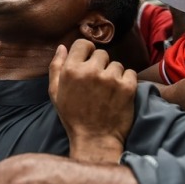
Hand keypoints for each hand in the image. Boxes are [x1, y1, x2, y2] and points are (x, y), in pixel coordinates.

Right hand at [49, 40, 136, 162]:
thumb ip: (56, 67)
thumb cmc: (73, 116)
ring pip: (116, 64)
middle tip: (97, 83)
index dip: (86, 53)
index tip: (88, 63)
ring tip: (107, 91)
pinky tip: (118, 94)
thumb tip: (62, 47)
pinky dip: (126, 81)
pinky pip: (130, 73)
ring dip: (114, 74)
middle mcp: (90, 71)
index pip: (83, 44)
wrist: (95, 139)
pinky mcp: (127, 87)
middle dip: (100, 65)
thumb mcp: (55, 93)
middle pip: (101, 53)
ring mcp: (110, 79)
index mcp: (71, 70)